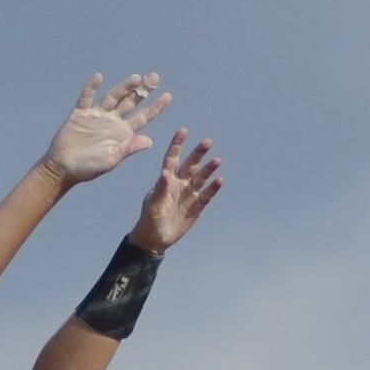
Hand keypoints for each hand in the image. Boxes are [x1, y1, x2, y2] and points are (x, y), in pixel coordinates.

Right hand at [42, 73, 171, 185]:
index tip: (168, 96)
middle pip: (131, 102)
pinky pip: (86, 98)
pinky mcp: (80, 114)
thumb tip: (150, 141)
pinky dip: (91, 87)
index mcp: (122, 134)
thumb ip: (128, 149)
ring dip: (124, 87)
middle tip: (155, 77)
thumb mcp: (111, 160)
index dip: (155, 107)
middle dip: (143, 90)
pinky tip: (99, 77)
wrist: (62, 169)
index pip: (143, 117)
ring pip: (113, 97)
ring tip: (136, 78)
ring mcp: (96, 116)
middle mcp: (112, 121)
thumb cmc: (88, 169)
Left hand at [129, 129, 223, 251]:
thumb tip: (166, 173)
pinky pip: (207, 195)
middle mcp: (179, 184)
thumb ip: (160, 189)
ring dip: (209, 169)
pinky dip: (213, 188)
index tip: (183, 130)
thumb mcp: (153, 206)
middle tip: (207, 142)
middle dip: (198, 153)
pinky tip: (219, 180)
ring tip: (217, 160)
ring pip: (201, 178)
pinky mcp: (197, 206)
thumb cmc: (149, 221)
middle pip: (191, 165)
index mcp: (165, 181)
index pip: (172, 159)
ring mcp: (189, 194)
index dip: (177, 145)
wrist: (155, 239)